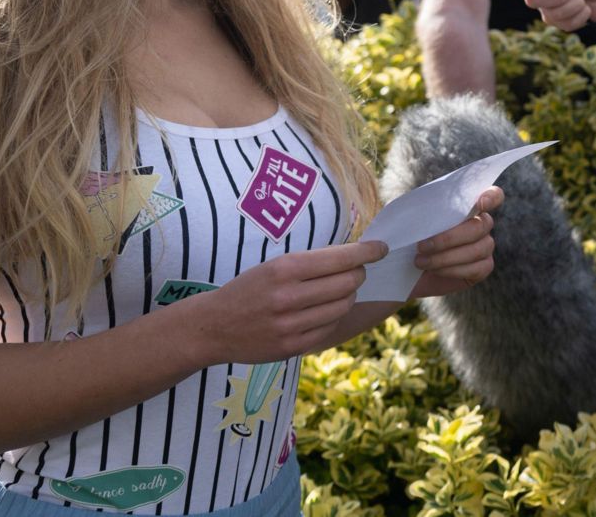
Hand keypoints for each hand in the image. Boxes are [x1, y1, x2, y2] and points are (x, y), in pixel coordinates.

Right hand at [193, 239, 387, 364]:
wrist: (214, 327)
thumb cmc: (248, 289)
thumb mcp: (274, 266)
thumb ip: (310, 263)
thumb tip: (354, 256)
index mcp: (284, 269)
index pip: (340, 258)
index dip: (367, 252)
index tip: (381, 248)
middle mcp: (289, 297)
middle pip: (348, 282)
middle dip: (359, 273)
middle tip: (357, 269)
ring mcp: (291, 325)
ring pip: (343, 306)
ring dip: (349, 295)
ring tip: (342, 289)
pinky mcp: (293, 346)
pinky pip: (330, 327)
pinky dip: (336, 315)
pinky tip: (328, 309)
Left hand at [409, 186, 502, 298]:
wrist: (404, 268)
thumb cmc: (408, 237)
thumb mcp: (407, 220)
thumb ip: (417, 211)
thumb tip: (420, 210)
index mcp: (468, 205)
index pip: (493, 195)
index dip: (491, 197)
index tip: (480, 204)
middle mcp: (481, 224)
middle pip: (480, 226)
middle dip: (450, 237)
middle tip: (421, 246)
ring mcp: (484, 247)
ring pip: (478, 249)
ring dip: (446, 257)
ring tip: (421, 261)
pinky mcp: (482, 268)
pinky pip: (476, 268)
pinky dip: (452, 270)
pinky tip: (435, 270)